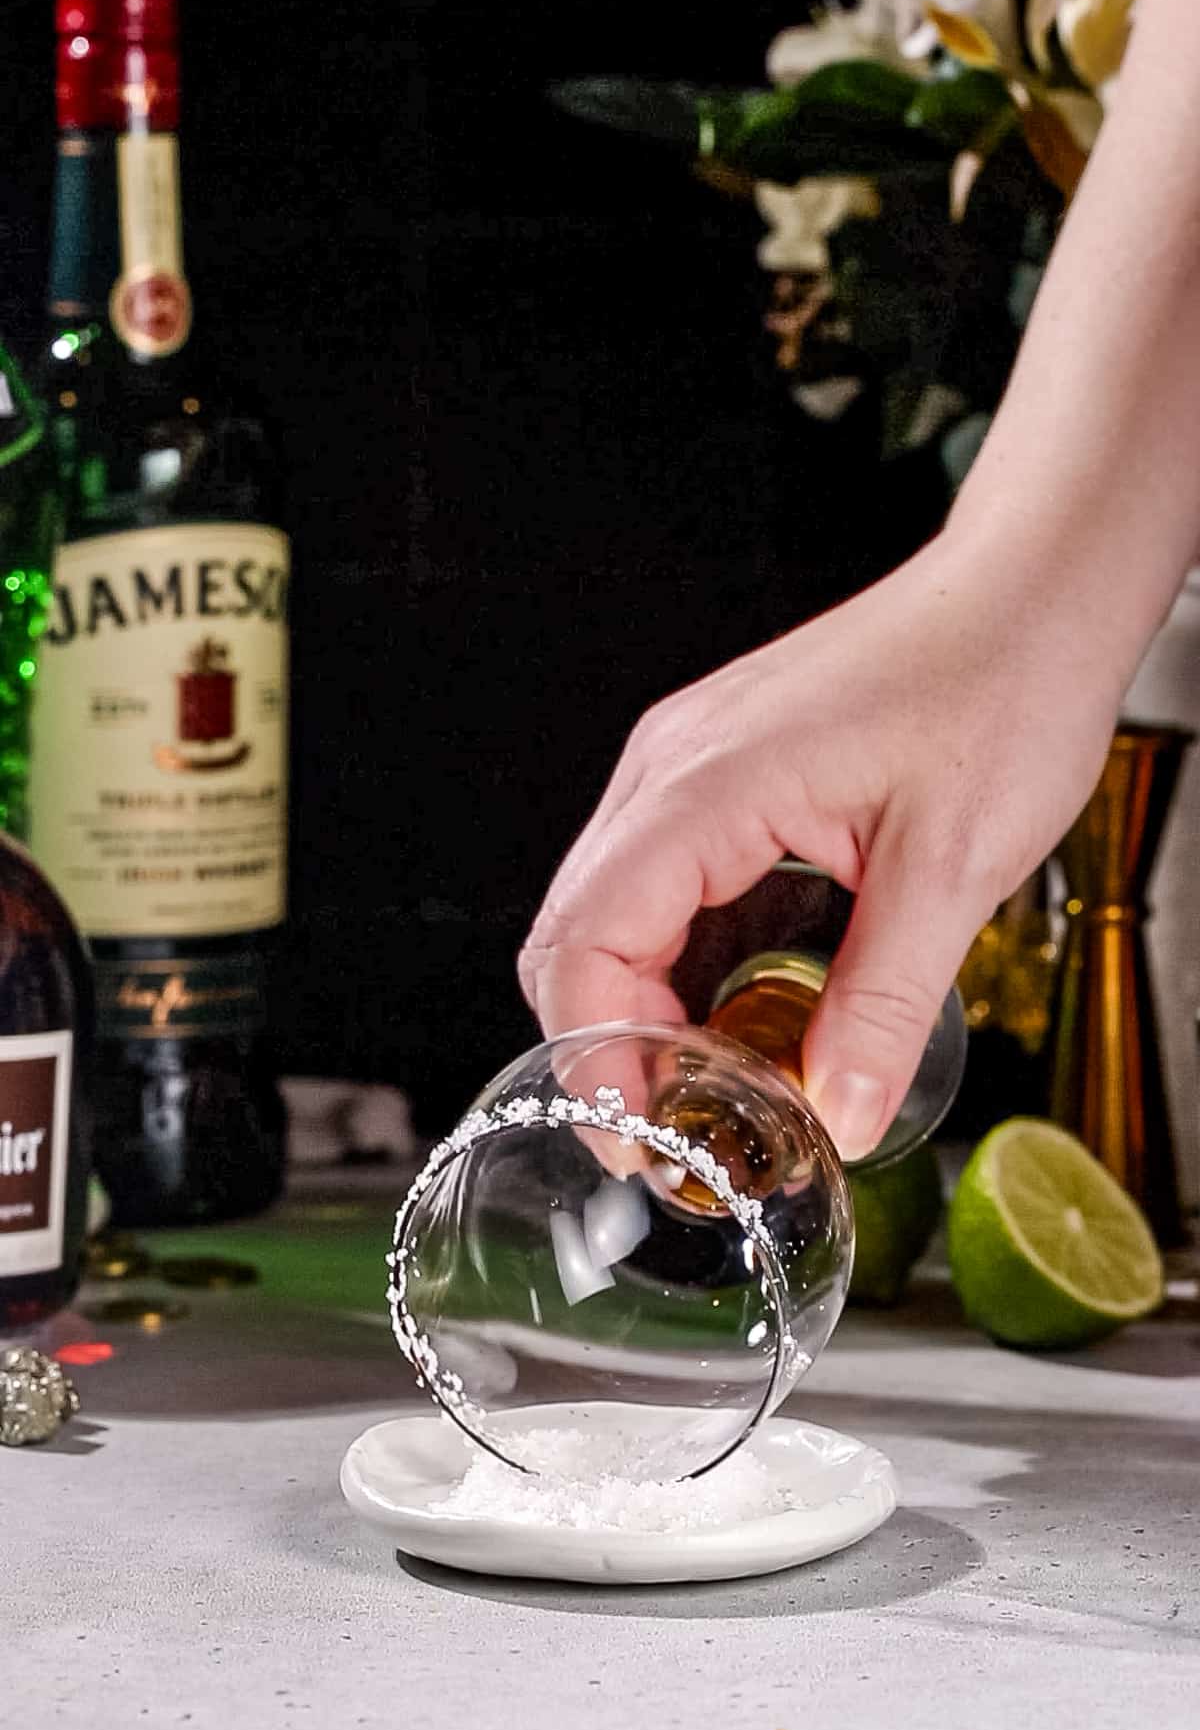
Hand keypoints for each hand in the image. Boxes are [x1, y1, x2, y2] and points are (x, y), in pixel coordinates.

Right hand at [520, 532, 1119, 1160]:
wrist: (1031, 592)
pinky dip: (676, 958)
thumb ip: (884, 1005)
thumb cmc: (1001, 685)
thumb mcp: (953, 868)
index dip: (594, 1053)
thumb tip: (840, 1117)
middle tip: (676, 1135)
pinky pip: (659, 880)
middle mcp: (674, 765)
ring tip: (712, 1084)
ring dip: (641, 1005)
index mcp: (708, 782)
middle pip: (575, 929)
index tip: (641, 1137)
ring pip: (609, 908)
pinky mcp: (721, 769)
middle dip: (607, 1045)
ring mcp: (690, 761)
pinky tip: (735, 1006)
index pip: (587, 937)